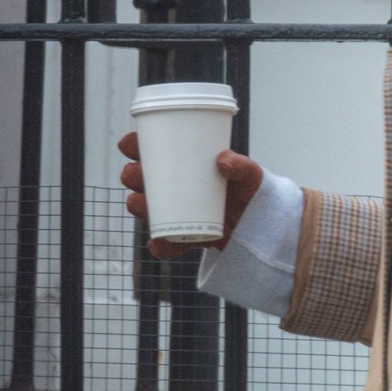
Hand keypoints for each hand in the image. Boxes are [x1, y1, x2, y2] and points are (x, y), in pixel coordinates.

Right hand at [118, 132, 262, 259]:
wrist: (263, 225)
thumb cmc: (253, 192)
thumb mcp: (252, 176)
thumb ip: (242, 166)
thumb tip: (223, 161)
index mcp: (187, 164)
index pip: (156, 151)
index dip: (136, 146)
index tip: (128, 145)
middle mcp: (177, 187)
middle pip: (143, 179)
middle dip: (132, 176)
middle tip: (134, 176)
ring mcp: (179, 211)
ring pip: (148, 208)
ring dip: (138, 205)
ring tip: (139, 204)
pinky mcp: (187, 236)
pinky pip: (168, 242)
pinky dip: (161, 245)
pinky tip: (157, 244)